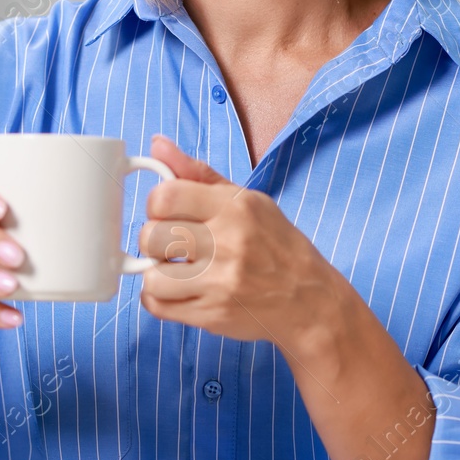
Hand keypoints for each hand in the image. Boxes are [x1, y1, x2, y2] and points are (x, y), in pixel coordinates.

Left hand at [137, 134, 345, 350]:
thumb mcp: (248, 200)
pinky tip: (178, 290)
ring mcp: (220, 283)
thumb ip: (198, 174)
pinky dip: (159, 298)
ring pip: (150, 276)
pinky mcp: (212, 315)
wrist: (309, 299)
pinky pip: (158, 306)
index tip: (168, 213)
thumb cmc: (277, 246)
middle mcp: (227, 243)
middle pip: (151, 236)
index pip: (165, 197)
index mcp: (235, 208)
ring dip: (157, 273)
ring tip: (176, 270)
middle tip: (172, 244)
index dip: (156, 205)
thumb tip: (157, 144)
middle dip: (154, 240)